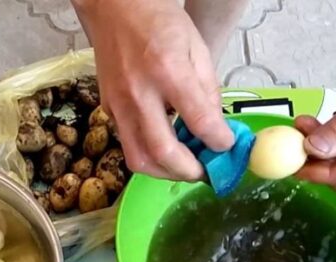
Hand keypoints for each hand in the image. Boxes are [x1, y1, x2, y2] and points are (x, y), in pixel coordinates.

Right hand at [73, 0, 233, 180]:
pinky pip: (128, 144)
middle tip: (205, 171)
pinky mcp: (108, 110)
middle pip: (162, 152)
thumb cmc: (158, 22)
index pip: (199, 121)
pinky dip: (149, 154)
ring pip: (139, 159)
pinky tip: (165, 146)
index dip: (218, 142)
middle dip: (189, 171)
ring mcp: (118, 105)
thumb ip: (208, 91)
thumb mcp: (197, 48)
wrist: (116, 9)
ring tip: (184, 166)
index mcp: (168, 71)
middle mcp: (139, 93)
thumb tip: (216, 128)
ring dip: (165, 172)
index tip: (227, 147)